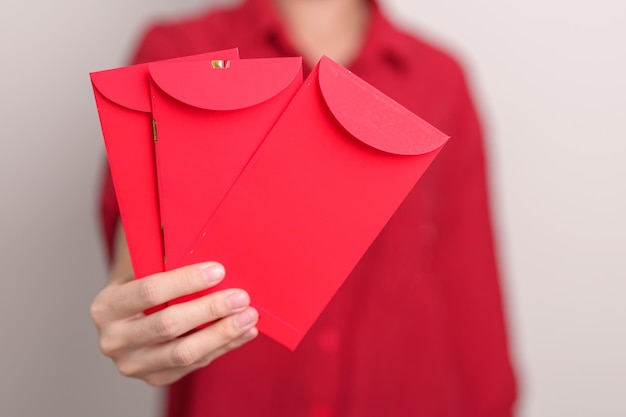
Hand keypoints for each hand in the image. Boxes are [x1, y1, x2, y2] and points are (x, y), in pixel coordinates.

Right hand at [90, 262, 258, 385]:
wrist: (128, 317)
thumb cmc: (143, 281)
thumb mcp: (143, 264)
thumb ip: (166, 256)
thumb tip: (207, 243)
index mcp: (106, 306)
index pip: (150, 291)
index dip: (187, 281)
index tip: (219, 271)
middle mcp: (113, 340)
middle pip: (169, 325)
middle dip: (210, 309)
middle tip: (241, 296)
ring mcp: (134, 364)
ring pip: (185, 353)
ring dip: (223, 333)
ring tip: (249, 316)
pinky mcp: (156, 378)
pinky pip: (196, 365)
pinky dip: (224, 347)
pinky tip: (244, 332)